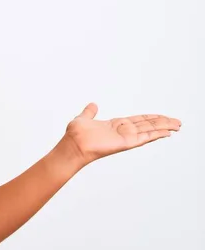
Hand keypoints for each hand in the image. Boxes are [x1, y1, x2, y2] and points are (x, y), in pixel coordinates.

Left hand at [63, 103, 181, 165]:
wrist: (73, 144)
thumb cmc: (76, 134)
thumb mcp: (84, 118)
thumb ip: (89, 112)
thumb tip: (92, 105)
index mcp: (115, 125)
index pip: (137, 120)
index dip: (149, 118)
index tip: (161, 116)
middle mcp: (122, 132)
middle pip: (147, 126)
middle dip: (162, 123)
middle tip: (176, 121)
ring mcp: (125, 138)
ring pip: (149, 131)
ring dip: (163, 128)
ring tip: (177, 125)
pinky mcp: (126, 143)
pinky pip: (144, 138)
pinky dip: (156, 134)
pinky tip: (167, 132)